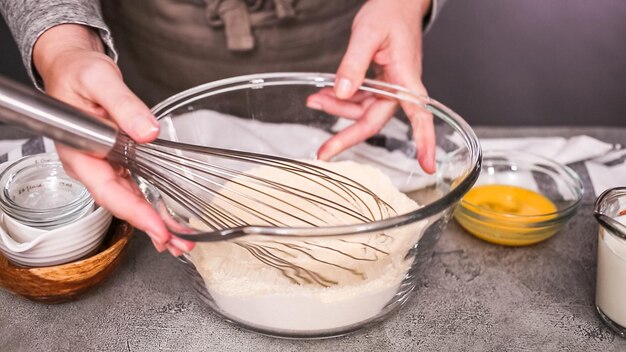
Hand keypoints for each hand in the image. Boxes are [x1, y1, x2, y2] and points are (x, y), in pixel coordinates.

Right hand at [33, 24, 193, 255]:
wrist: (71, 67)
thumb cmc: (76, 72)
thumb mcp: (100, 79)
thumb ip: (123, 105)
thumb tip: (147, 132)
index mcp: (79, 151)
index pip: (107, 191)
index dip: (134, 213)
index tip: (158, 229)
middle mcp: (88, 164)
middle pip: (120, 203)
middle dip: (149, 226)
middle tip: (179, 244)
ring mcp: (100, 164)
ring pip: (127, 199)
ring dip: (152, 220)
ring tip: (179, 239)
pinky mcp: (113, 160)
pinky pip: (132, 186)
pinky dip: (149, 203)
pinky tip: (165, 217)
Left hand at [307, 0, 435, 173]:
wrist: (396, 3)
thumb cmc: (390, 13)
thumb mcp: (367, 35)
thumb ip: (353, 65)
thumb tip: (342, 92)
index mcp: (406, 78)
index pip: (419, 115)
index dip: (424, 141)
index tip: (427, 165)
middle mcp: (399, 88)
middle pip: (374, 121)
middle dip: (347, 136)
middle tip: (324, 151)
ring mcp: (389, 88)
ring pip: (362, 112)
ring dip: (337, 111)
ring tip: (314, 99)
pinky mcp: (379, 84)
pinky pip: (359, 100)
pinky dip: (340, 100)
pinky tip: (324, 94)